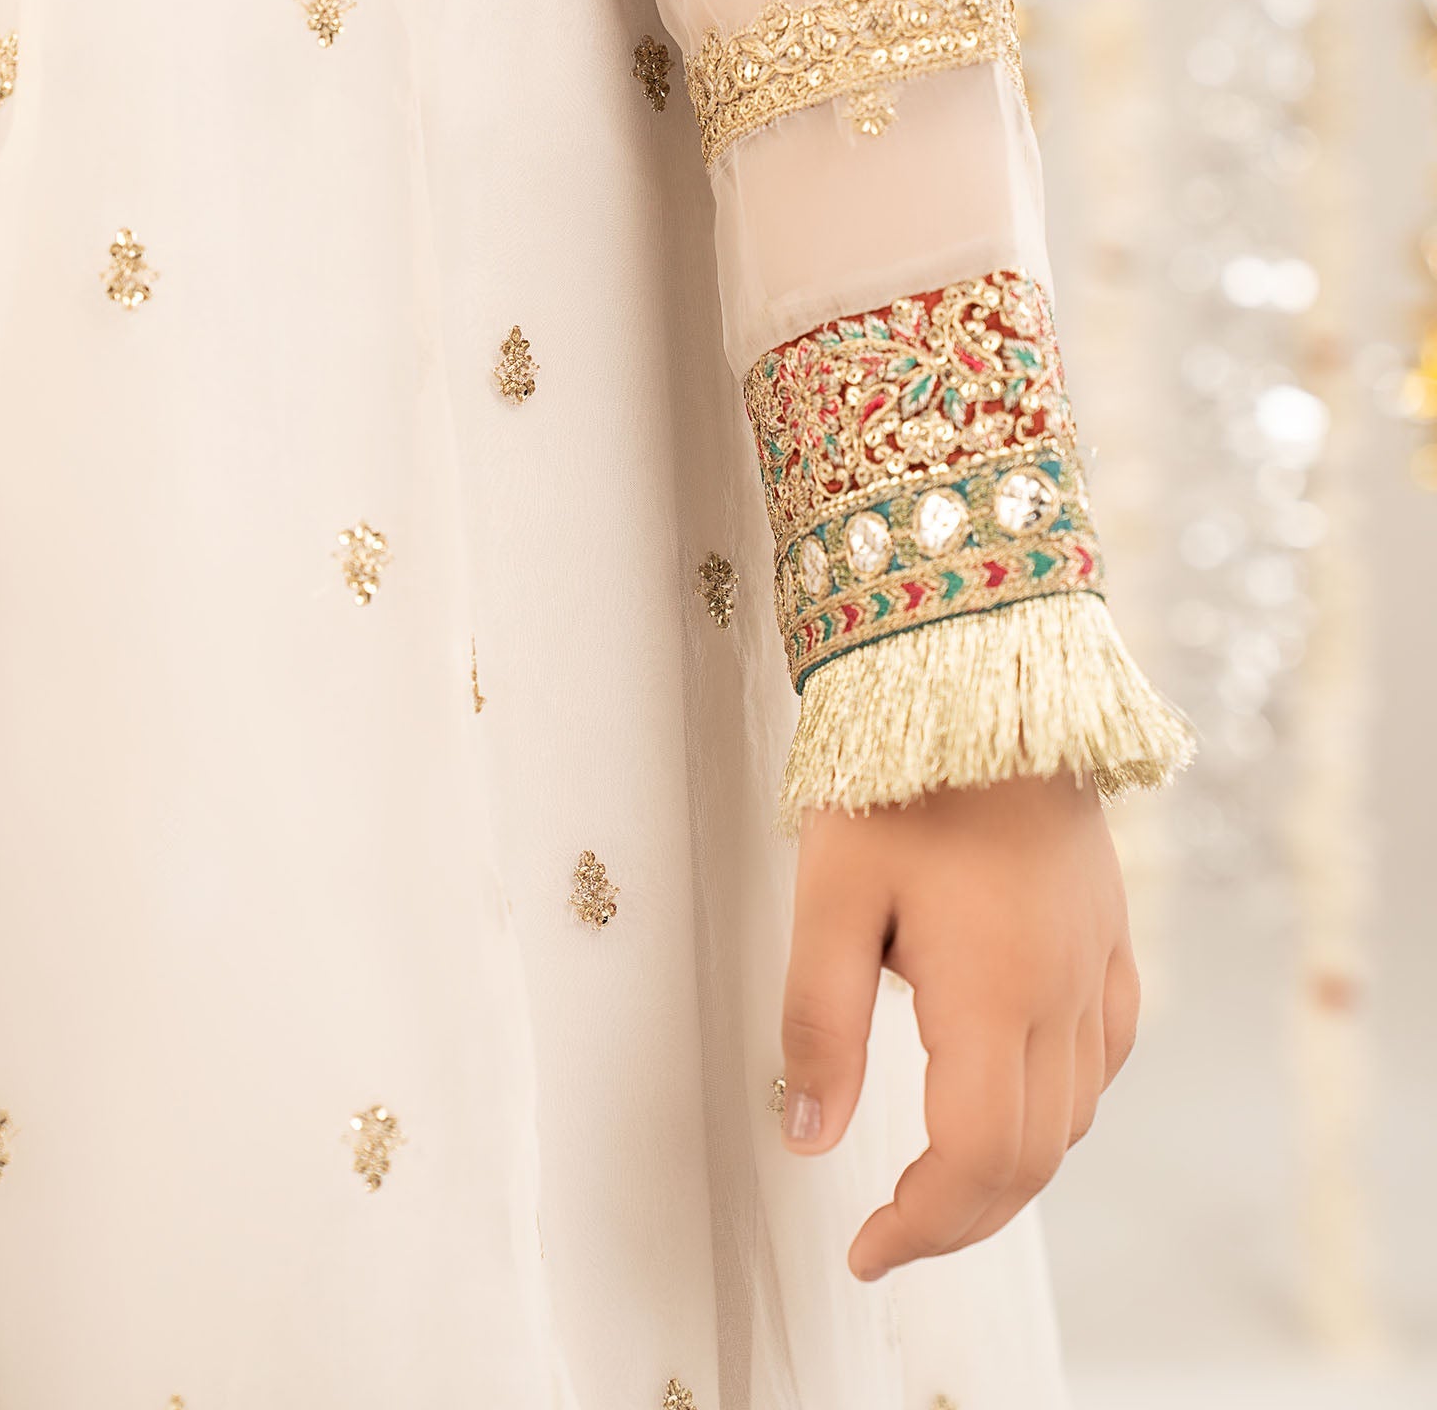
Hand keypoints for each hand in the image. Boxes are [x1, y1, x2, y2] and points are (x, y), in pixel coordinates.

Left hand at [779, 772, 1138, 1278]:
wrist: (984, 668)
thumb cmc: (898, 772)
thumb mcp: (830, 892)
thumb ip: (818, 1023)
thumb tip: (808, 1137)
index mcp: (995, 993)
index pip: (977, 1161)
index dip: (922, 1227)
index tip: (863, 1250)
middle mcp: (1064, 990)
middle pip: (1034, 1157)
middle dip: (961, 1217)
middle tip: (890, 1233)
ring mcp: (1098, 957)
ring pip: (1076, 1112)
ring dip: (1012, 1168)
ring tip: (938, 1177)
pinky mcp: (1110, 924)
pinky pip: (1107, 1050)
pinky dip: (1064, 1103)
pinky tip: (1018, 1092)